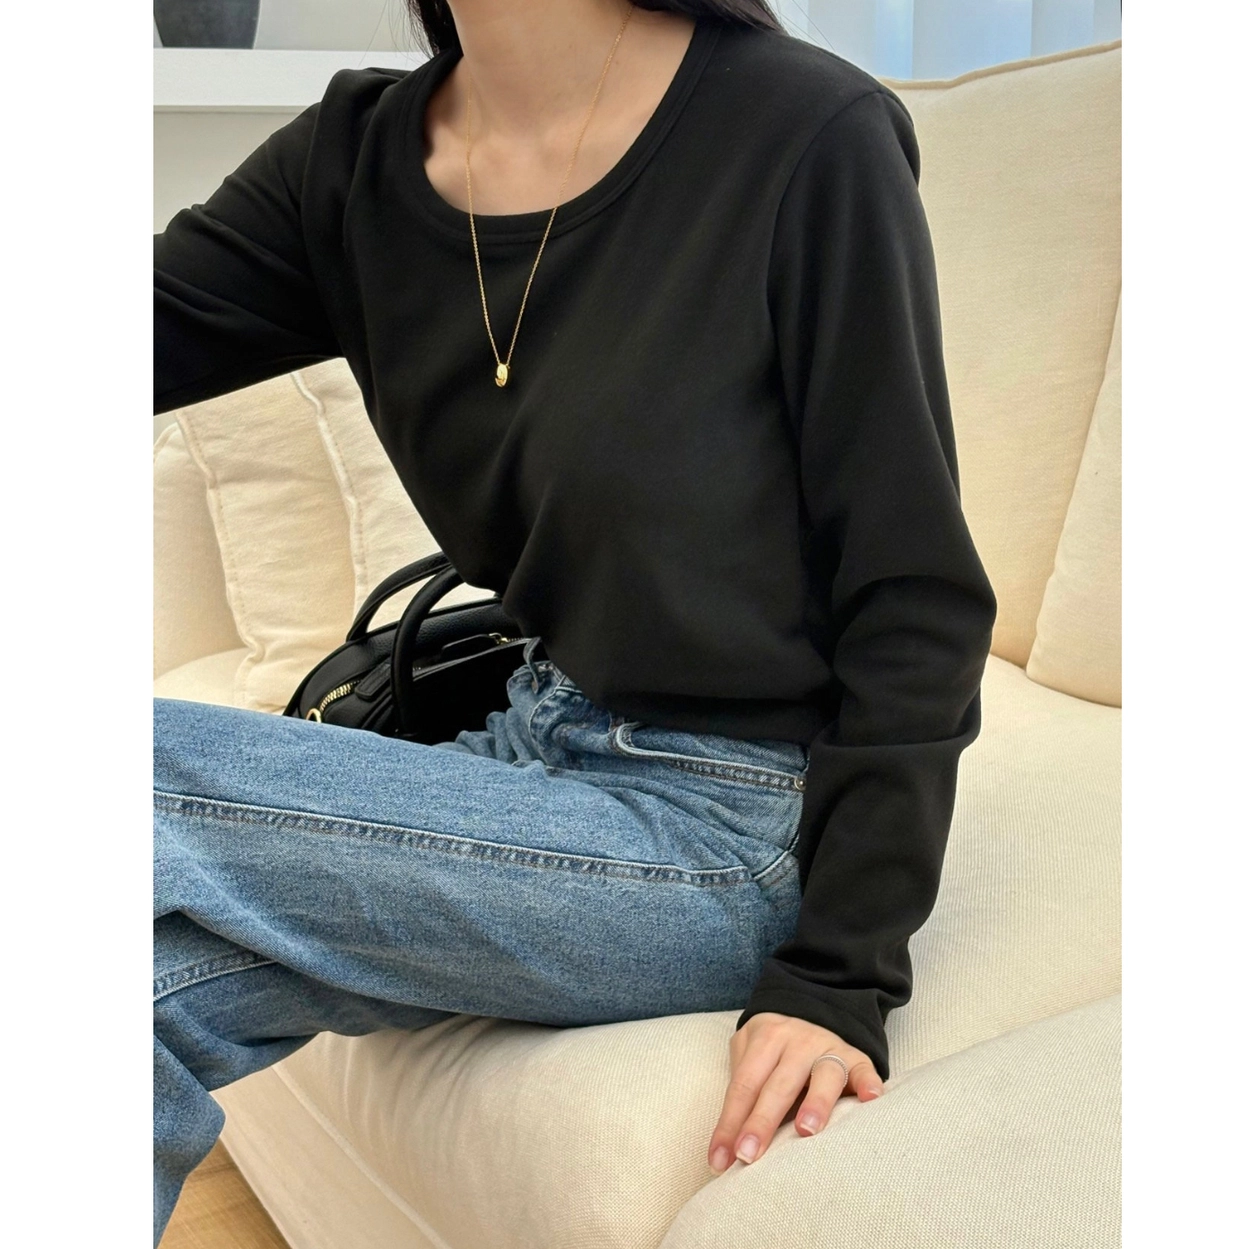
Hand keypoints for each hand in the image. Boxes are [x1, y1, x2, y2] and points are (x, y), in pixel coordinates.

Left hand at [707, 1012, 885, 1171]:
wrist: (813, 1010)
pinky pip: (865, 1069)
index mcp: (766, 1039)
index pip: (744, 1085)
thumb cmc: (775, 1049)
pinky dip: (868, 1083)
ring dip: (815, 1102)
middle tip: (748, 1155)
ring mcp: (830, 1047)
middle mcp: (798, 1041)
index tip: (719, 1160)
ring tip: (806, 1131)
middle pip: (778, 1084)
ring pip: (824, 1074)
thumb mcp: (750, 1052)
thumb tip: (726, 1145)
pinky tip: (869, 1099)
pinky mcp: (858, 1058)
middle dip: (761, 1122)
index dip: (730, 1122)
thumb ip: (742, 1088)